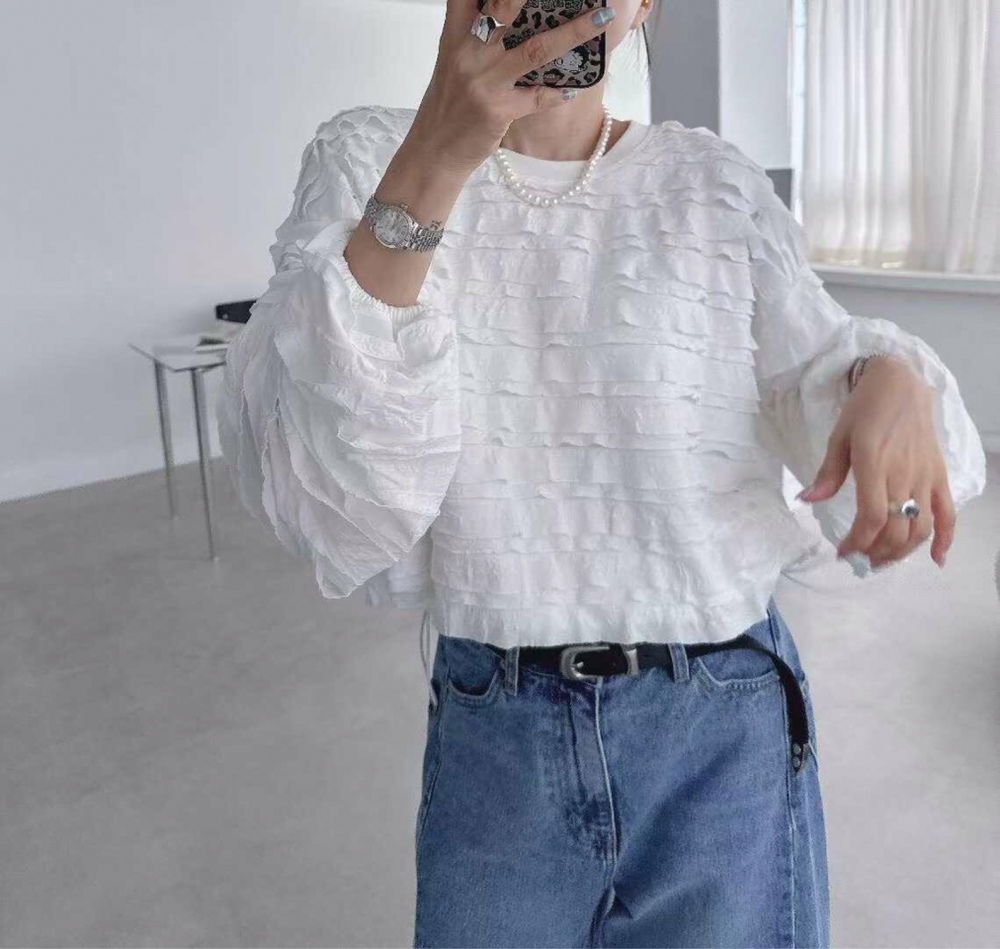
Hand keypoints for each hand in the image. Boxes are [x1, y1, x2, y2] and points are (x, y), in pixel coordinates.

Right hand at [404, 0, 616, 177]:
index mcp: (456, 34)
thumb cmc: (448, 104)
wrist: (433, 151)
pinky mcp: (497, 111)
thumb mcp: (454, 61)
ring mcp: (484, 82)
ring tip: (599, 19)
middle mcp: (468, 52)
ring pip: (535, 50)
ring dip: (573, 32)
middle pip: (505, 8)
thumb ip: (476, 34)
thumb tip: (513, 13)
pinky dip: (558, 92)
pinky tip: (574, 87)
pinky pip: (537, 97)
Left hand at [796, 358, 955, 569]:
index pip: (871, 517)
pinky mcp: (939, 474)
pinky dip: (945, 539)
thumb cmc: (864, 409)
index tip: (842, 552)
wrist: (901, 383)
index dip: (857, 541)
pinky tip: (937, 559)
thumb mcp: (838, 436)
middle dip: (876, 552)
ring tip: (882, 561)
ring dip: (903, 552)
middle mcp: (903, 474)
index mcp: (874, 464)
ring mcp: (925, 476)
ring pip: (921, 527)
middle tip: (859, 560)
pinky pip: (948, 512)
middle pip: (896, 528)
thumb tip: (807, 500)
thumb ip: (828, 473)